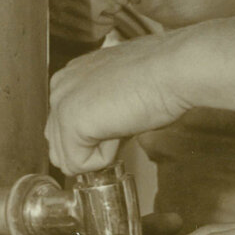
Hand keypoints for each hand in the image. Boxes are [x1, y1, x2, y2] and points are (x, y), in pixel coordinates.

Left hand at [46, 33, 185, 173]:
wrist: (174, 69)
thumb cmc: (162, 75)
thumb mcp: (121, 89)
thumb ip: (103, 107)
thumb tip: (103, 131)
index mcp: (72, 75)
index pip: (65, 128)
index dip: (98, 135)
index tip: (124, 114)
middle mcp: (61, 85)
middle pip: (61, 146)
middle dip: (94, 146)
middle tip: (125, 120)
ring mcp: (61, 103)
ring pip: (69, 158)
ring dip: (100, 152)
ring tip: (124, 121)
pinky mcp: (70, 122)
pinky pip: (80, 165)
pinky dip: (106, 157)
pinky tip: (123, 126)